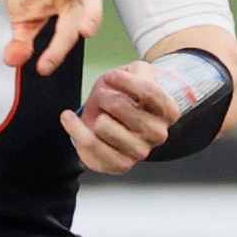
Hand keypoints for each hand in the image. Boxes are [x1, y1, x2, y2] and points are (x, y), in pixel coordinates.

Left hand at [61, 57, 183, 173]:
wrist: (120, 120)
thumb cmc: (129, 96)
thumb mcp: (138, 73)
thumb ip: (137, 71)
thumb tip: (118, 79)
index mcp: (168, 112)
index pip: (148, 91)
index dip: (125, 80)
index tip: (112, 76)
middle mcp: (158, 134)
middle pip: (121, 106)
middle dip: (105, 96)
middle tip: (103, 97)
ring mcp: (140, 152)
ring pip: (104, 126)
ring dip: (94, 113)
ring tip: (97, 112)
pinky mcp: (119, 165)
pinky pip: (90, 145)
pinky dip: (75, 129)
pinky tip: (68, 118)